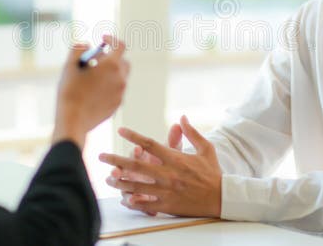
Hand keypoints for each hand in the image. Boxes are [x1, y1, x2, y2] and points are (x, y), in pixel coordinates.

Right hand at [52, 35, 128, 148]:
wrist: (73, 121)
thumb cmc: (70, 92)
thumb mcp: (69, 66)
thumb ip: (78, 50)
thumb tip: (85, 44)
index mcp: (111, 66)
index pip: (120, 45)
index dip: (111, 40)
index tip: (102, 40)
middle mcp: (120, 78)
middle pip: (123, 61)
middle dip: (111, 57)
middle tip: (95, 60)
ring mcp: (120, 93)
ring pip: (120, 77)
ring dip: (110, 72)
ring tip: (92, 77)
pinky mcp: (117, 105)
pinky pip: (116, 90)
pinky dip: (109, 86)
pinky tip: (93, 91)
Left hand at [100, 115, 221, 217]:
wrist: (222, 197)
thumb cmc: (212, 172)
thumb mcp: (206, 148)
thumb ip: (192, 132)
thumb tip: (182, 116)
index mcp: (175, 158)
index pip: (150, 144)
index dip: (133, 136)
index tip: (121, 130)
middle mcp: (168, 174)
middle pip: (136, 165)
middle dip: (116, 160)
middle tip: (101, 156)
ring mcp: (166, 190)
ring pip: (136, 186)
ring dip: (119, 182)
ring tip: (107, 178)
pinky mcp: (168, 205)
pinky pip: (146, 204)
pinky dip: (133, 202)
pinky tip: (123, 199)